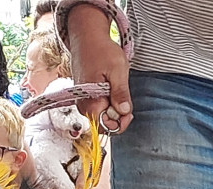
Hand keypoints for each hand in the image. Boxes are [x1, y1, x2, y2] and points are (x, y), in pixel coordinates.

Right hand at [66, 5, 131, 133]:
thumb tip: (123, 112)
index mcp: (90, 103)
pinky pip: (99, 106)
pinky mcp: (85, 97)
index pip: (105, 127)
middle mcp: (83, 106)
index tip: (128, 111)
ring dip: (113, 107)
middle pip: (103, 124)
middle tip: (125, 98)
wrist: (87, 38)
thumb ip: (120, 93)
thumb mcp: (118, 70)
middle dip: (117, 115)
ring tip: (117, 87)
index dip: (119, 122)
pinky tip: (111, 87)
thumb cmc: (102, 51)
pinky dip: (108, 101)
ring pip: (102, 115)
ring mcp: (83, 102)